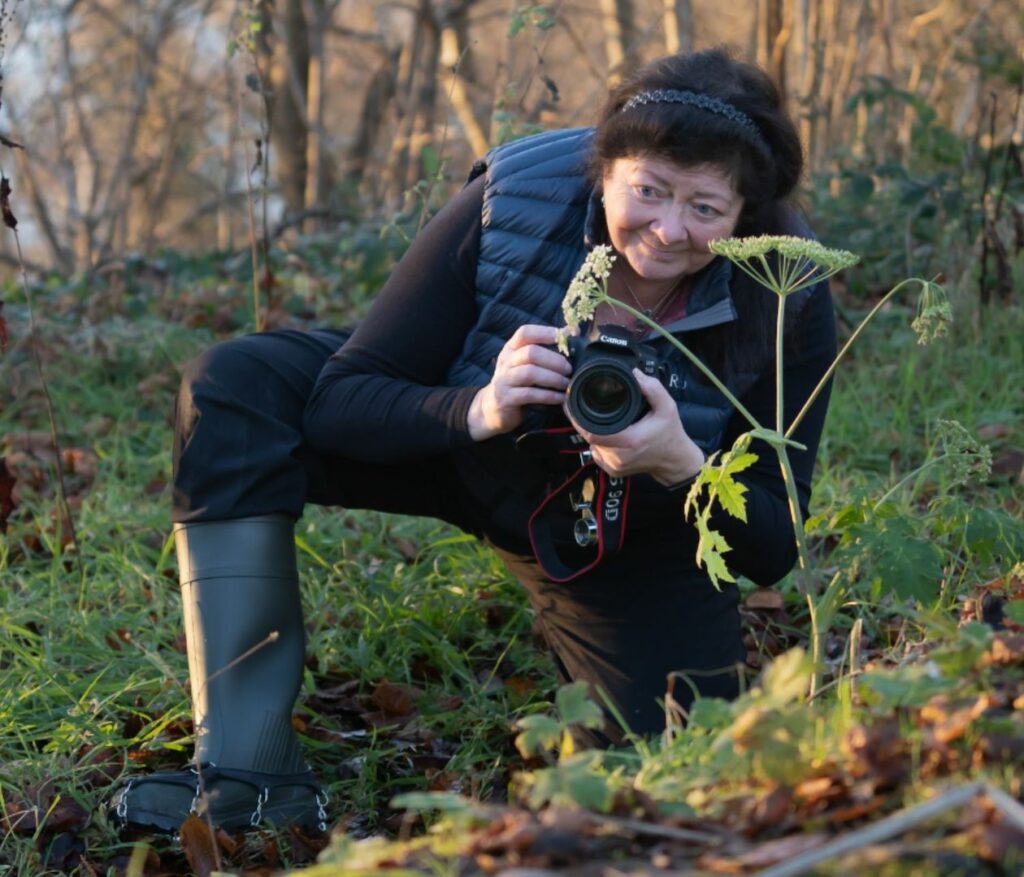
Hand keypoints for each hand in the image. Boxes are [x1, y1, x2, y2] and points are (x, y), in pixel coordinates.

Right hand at [468, 325, 571, 440]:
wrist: (493, 407)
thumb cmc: (517, 382)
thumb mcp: (525, 363)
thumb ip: (544, 350)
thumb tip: (573, 333)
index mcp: (511, 349)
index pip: (525, 333)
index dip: (546, 332)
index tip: (567, 336)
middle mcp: (506, 361)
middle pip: (530, 353)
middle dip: (554, 360)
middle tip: (569, 369)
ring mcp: (504, 380)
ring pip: (530, 373)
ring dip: (553, 378)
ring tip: (566, 384)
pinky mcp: (506, 399)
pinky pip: (529, 394)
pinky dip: (548, 396)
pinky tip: (560, 398)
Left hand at [568, 369, 704, 485]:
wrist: (675, 461)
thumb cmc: (671, 433)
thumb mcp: (667, 407)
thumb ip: (653, 388)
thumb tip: (635, 373)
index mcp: (630, 441)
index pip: (592, 432)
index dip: (578, 418)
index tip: (572, 404)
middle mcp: (619, 456)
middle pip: (588, 437)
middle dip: (582, 421)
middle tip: (581, 406)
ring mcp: (614, 466)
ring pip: (592, 445)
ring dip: (592, 431)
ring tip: (597, 419)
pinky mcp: (613, 471)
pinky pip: (597, 454)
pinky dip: (597, 443)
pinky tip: (606, 434)